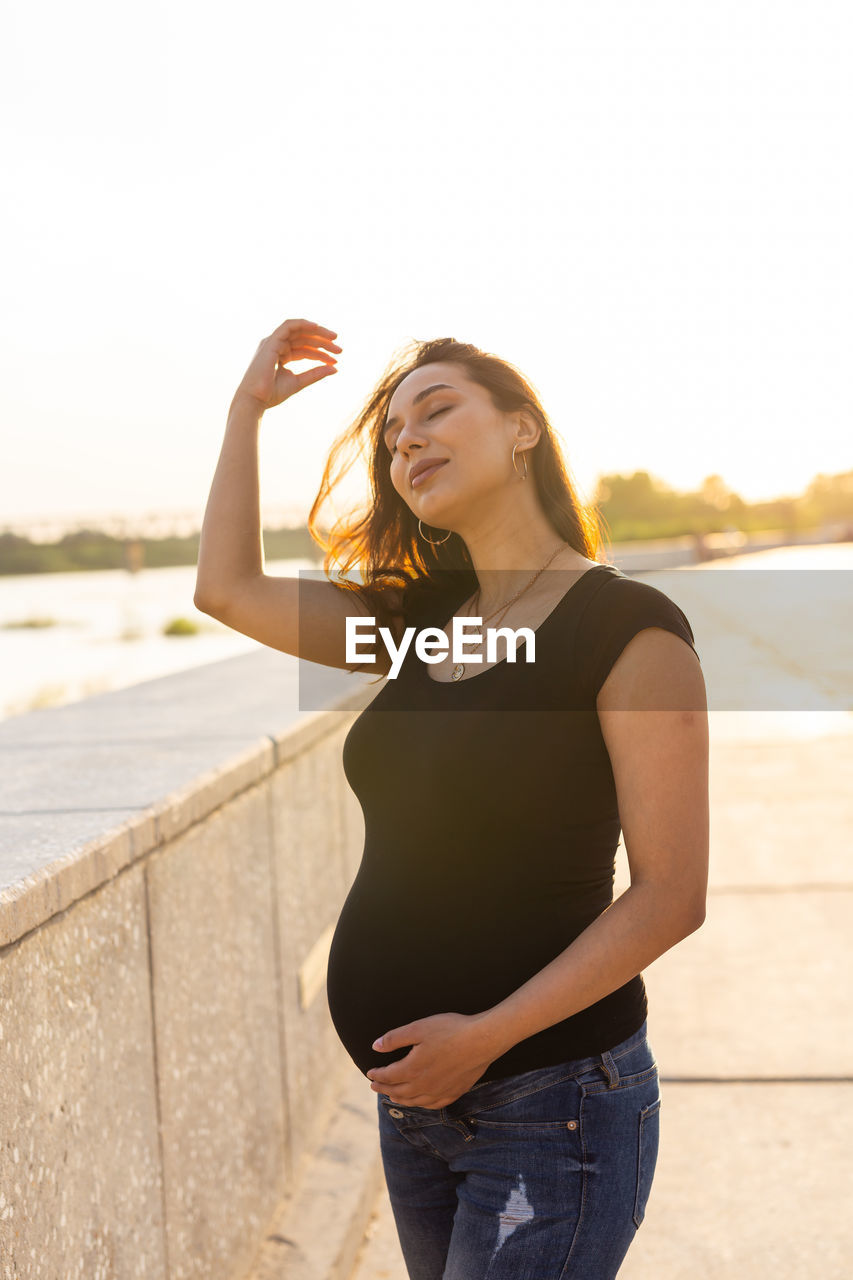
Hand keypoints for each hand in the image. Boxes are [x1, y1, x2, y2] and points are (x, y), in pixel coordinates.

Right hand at [232, 317, 340, 412]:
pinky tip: (317, 327)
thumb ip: (315, 374)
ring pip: (299, 331)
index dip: (321, 353)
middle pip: (303, 338)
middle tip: (340, 350)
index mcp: (280, 355)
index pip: (304, 349)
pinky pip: (288, 326)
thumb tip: (335, 368)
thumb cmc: (272, 394)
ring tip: (334, 340)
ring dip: (317, 333)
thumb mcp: (299, 382)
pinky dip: (302, 323)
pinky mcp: (271, 341)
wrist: (255, 400)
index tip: (335, 361)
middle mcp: (276, 346)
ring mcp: (273, 342)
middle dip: (322, 342)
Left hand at [365, 1012, 499, 1109]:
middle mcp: (424, 1085)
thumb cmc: (450, 1030)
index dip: (377, 1075)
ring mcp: (439, 1091)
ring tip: (392, 1096)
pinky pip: (433, 1104)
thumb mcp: (418, 1028)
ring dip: (400, 1099)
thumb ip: (395, 1038)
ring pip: (414, 1101)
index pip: (388, 1076)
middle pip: (398, 1091)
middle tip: (375, 1086)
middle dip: (384, 1088)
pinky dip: (422, 1104)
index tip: (369, 1073)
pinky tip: (421, 1101)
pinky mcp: (454, 1092)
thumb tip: (376, 1046)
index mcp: (412, 1069)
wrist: (482, 1040)